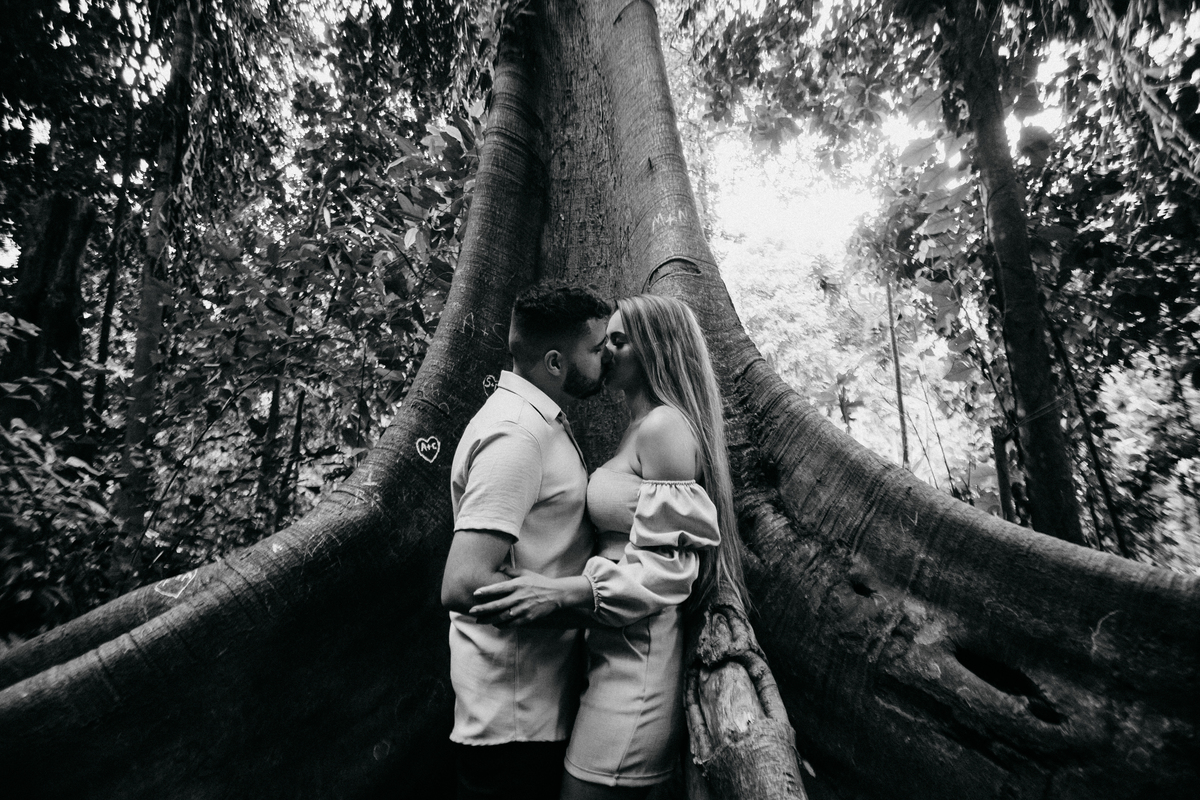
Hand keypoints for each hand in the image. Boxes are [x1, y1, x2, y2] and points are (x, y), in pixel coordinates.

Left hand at [469, 572, 590, 626]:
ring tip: (479, 620)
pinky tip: (495, 624)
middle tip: (471, 611)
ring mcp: (523, 609)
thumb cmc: (539, 582)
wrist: (556, 594)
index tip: (475, 593)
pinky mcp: (527, 618)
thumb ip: (510, 571)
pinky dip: (501, 625)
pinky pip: (511, 624)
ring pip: (502, 617)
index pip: (498, 588)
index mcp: (517, 585)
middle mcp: (519, 597)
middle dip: (482, 609)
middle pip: (497, 605)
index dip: (486, 591)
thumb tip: (498, 567)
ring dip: (489, 619)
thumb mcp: (525, 573)